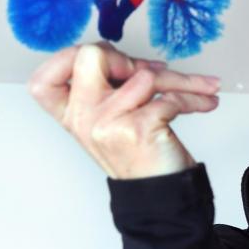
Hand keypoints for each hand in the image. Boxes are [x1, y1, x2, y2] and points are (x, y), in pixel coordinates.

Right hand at [28, 42, 220, 178]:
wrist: (159, 192)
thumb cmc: (141, 150)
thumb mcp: (111, 118)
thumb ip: (109, 87)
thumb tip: (132, 58)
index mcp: (69, 114)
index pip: (42, 79)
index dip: (71, 56)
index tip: (109, 60)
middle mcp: (80, 118)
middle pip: (90, 56)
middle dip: (128, 57)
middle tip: (154, 71)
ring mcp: (104, 124)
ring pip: (144, 75)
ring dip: (182, 80)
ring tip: (203, 88)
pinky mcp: (135, 129)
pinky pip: (170, 97)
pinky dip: (195, 97)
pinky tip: (207, 103)